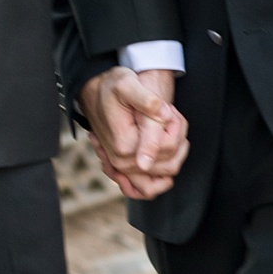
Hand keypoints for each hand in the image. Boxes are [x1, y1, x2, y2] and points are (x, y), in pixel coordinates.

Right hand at [77, 68, 189, 201]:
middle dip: (177, 139)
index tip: (168, 110)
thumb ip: (148, 104)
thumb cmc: (112, 88)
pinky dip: (160, 175)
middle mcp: (122, 162)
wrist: (95, 93)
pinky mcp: (124, 170)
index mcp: (125, 145)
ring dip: (173, 152)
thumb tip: (163, 121)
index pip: (169, 146)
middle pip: (170, 164)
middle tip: (167, 117)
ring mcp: (122, 169)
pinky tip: (162, 150)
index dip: (176, 126)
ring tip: (164, 129)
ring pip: (164, 175)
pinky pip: (148, 187)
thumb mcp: (129, 86)